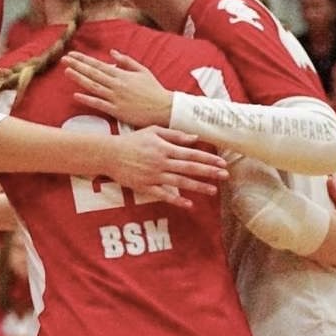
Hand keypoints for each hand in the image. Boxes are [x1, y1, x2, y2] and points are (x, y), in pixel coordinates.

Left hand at [63, 50, 173, 126]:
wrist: (164, 108)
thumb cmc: (154, 90)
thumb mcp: (142, 71)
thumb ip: (126, 61)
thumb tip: (112, 53)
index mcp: (122, 74)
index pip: (98, 64)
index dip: (84, 59)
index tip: (72, 54)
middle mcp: (116, 84)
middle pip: (93, 73)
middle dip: (77, 65)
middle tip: (64, 59)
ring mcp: (115, 97)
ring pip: (94, 86)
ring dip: (79, 79)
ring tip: (66, 72)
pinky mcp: (116, 110)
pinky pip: (99, 104)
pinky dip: (87, 99)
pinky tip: (76, 95)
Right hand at [107, 126, 227, 208]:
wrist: (109, 154)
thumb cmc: (132, 141)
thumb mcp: (153, 131)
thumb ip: (174, 134)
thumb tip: (195, 138)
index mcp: (164, 147)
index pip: (191, 153)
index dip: (208, 158)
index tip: (222, 162)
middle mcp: (161, 162)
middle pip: (190, 168)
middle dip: (209, 172)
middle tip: (225, 175)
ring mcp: (153, 176)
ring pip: (180, 182)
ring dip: (198, 187)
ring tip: (213, 191)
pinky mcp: (145, 187)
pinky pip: (163, 195)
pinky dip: (177, 200)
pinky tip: (189, 204)